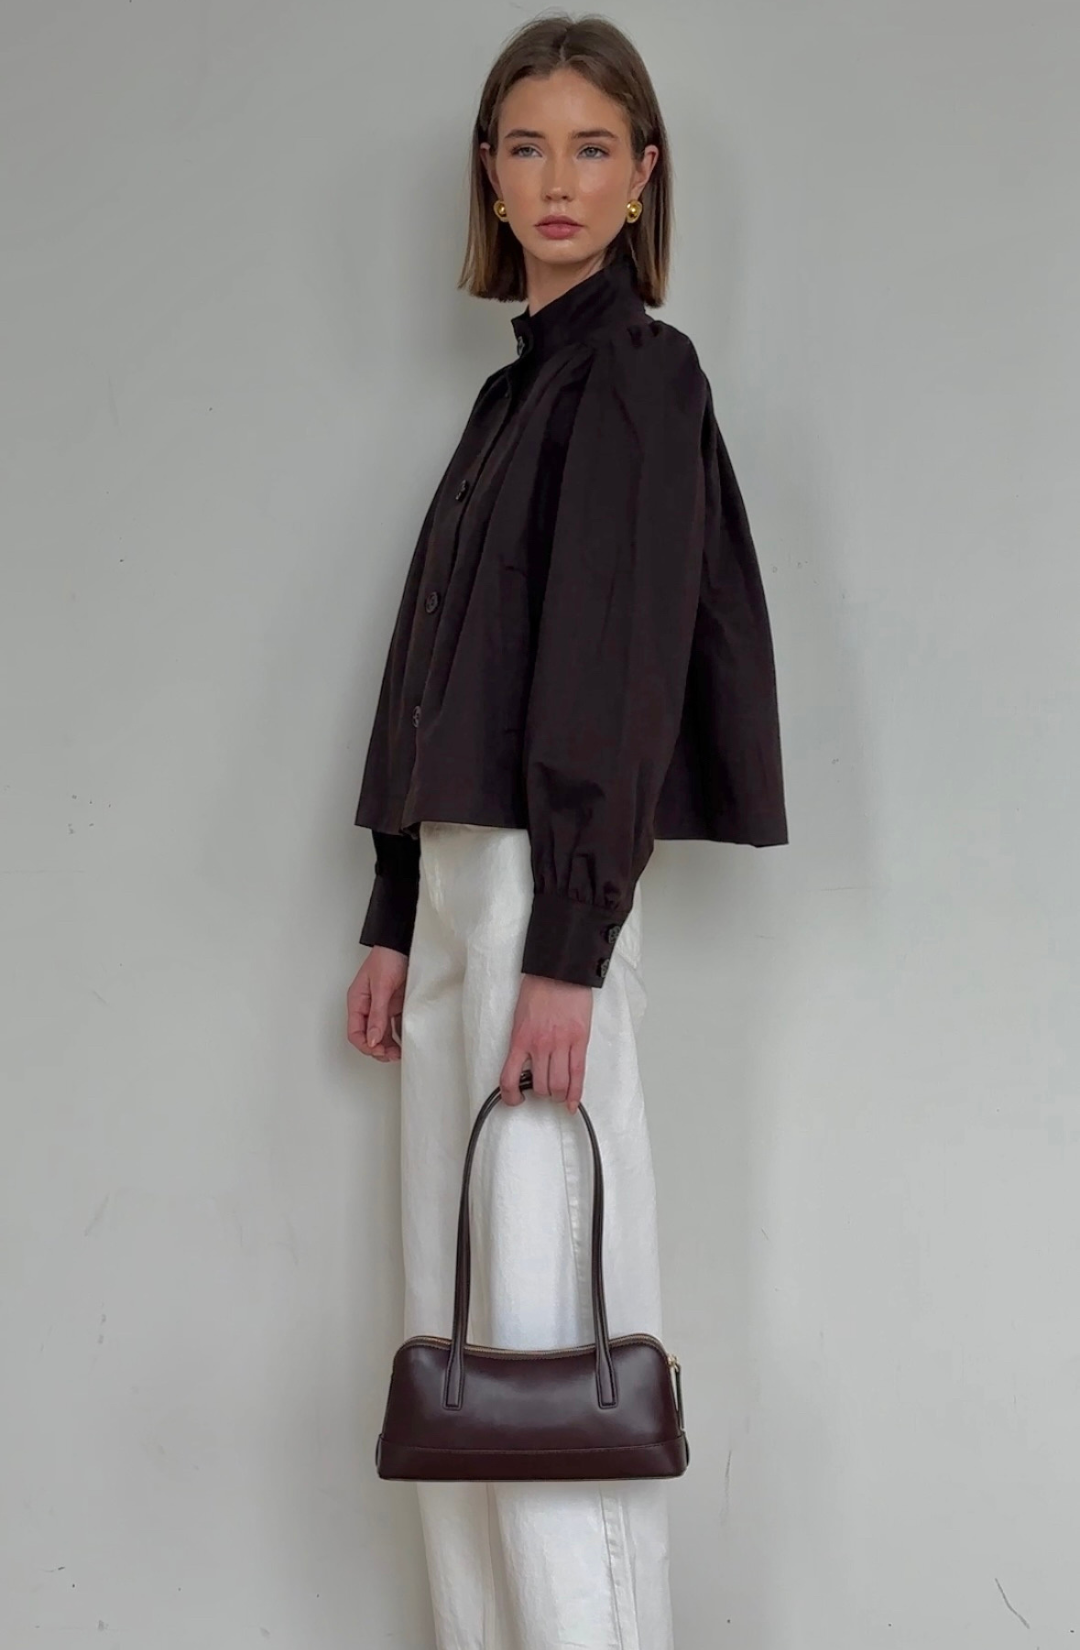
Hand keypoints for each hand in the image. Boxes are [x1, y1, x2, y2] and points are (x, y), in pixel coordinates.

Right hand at [347, 946, 407, 1061]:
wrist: (403, 943)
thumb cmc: (387, 958)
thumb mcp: (381, 987)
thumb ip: (377, 1014)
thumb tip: (372, 1040)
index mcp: (357, 1002)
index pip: (355, 1032)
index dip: (366, 1045)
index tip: (379, 1051)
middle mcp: (368, 1007)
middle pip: (368, 1037)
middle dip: (378, 1049)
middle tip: (393, 1055)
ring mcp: (382, 1007)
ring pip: (382, 1034)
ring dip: (390, 1045)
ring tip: (400, 1052)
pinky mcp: (396, 1005)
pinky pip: (395, 1025)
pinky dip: (400, 1035)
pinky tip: (406, 1041)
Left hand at [499, 972, 592, 1111]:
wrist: (559, 971)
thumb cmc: (538, 989)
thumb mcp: (520, 1017)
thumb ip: (522, 1040)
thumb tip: (524, 1062)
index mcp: (520, 1039)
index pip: (509, 1078)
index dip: (510, 1096)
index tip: (515, 1099)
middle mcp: (539, 1045)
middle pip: (540, 1086)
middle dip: (542, 1093)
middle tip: (544, 1089)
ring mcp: (561, 1044)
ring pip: (559, 1085)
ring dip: (558, 1094)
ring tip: (559, 1092)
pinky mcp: (579, 1041)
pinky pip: (578, 1074)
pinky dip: (575, 1093)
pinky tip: (573, 1103)